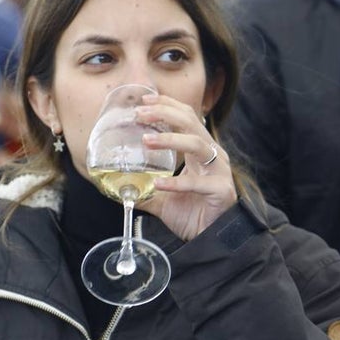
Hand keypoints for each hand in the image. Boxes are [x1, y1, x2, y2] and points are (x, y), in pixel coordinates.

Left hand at [136, 93, 237, 240]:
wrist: (210, 239)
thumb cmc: (192, 214)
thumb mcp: (162, 198)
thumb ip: (144, 190)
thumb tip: (118, 187)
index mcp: (200, 150)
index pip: (186, 118)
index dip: (167, 105)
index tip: (144, 100)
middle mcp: (211, 155)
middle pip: (191, 122)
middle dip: (165, 113)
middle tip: (140, 113)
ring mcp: (218, 171)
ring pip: (197, 144)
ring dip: (170, 139)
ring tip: (146, 141)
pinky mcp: (220, 189)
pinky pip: (198, 182)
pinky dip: (177, 182)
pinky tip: (159, 184)